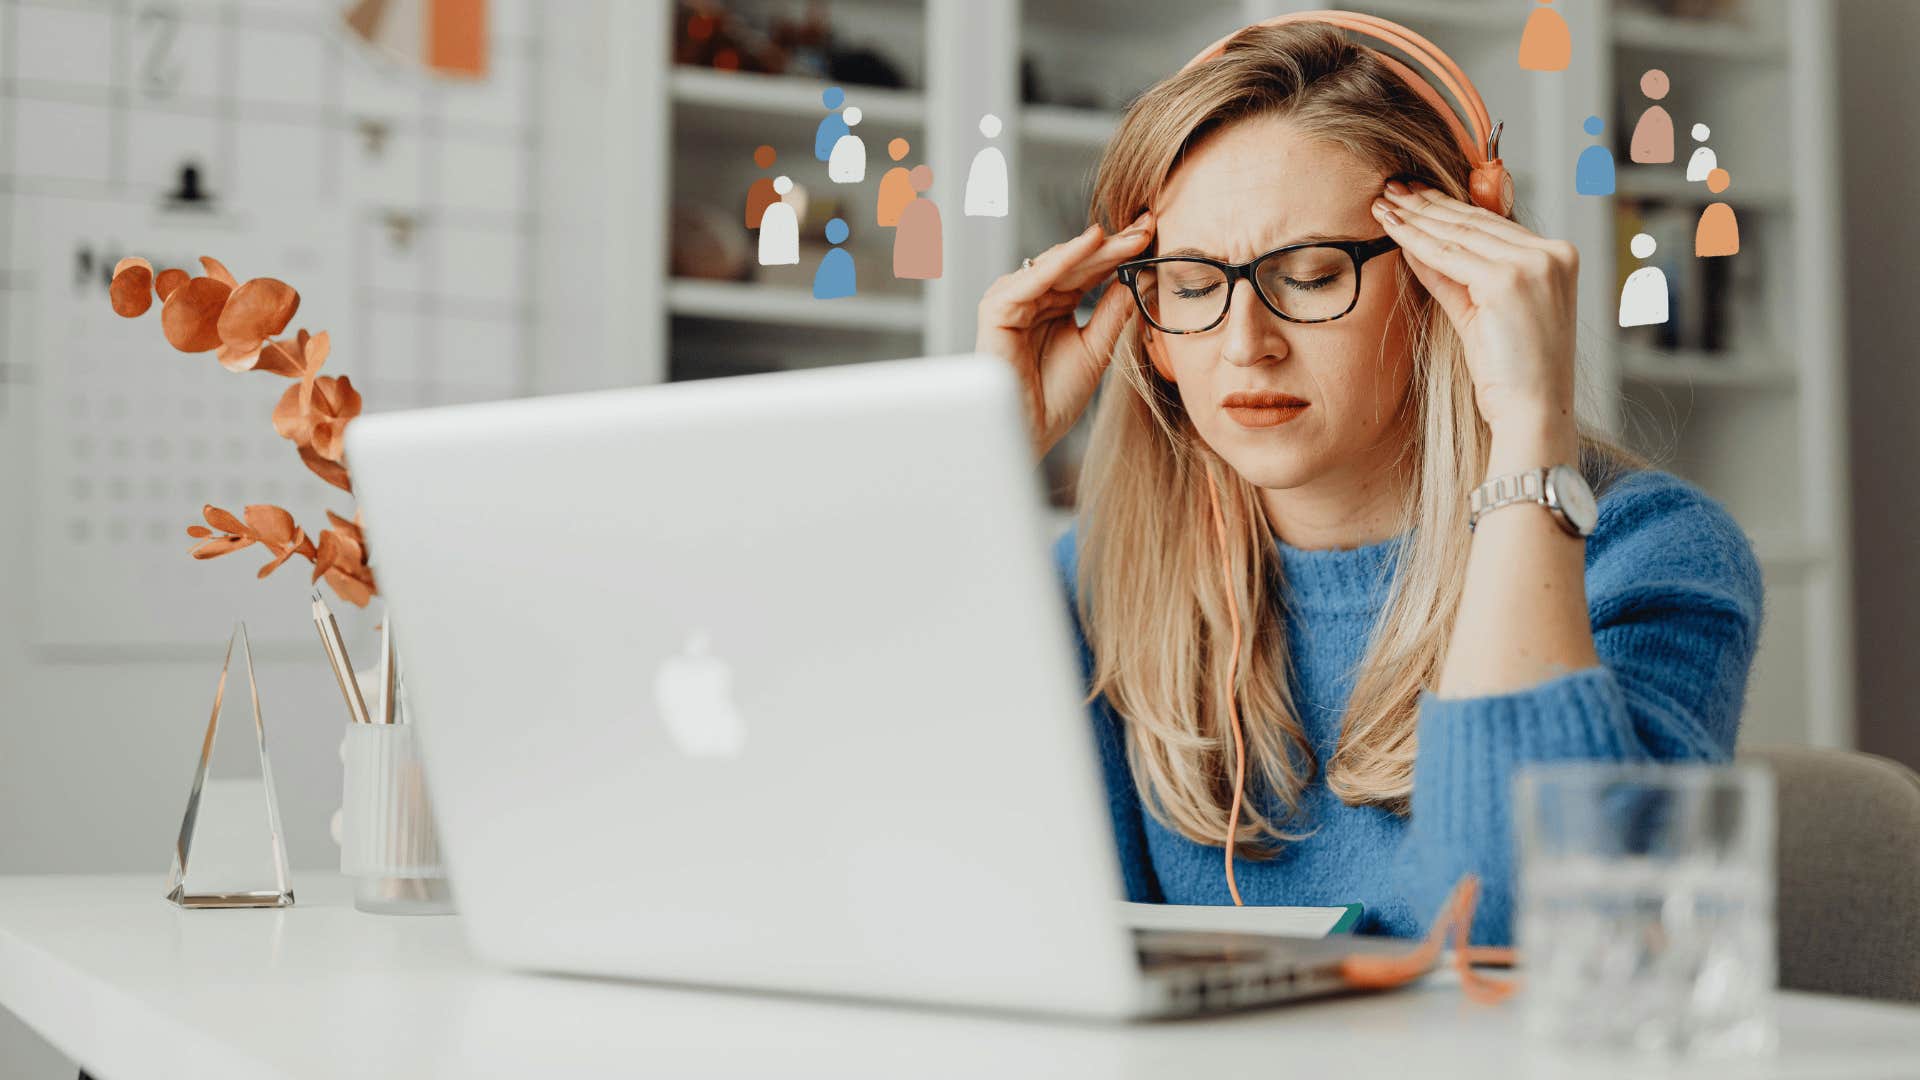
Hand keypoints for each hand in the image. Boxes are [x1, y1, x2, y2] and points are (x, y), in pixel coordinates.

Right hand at [975, 211, 1153, 458]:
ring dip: (1093, 250)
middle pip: (1076, 263)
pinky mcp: (997, 310)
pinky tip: (1089, 244)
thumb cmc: (1055, 398)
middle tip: (1146, 225)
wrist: (1030, 433)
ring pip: (1057, 264)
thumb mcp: (1096, 348)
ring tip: (1127, 237)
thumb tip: (1139, 275)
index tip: (1152, 234)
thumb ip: (1112, 312)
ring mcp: (1012, 300)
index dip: (1120, 253)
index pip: (1089, 271)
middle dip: (1112, 245)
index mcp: (1053, 304)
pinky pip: (1032, 279)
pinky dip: (1061, 261)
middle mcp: (1031, 297)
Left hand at [1371, 180, 1579, 434]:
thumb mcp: (1483, 314)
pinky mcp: (1509, 280)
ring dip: (1416, 216)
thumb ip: (1455, 277)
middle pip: (1475, 221)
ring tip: (1383, 203)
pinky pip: (1449, 254)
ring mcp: (1533, 264)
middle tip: (1391, 187)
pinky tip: (1392, 228)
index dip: (1449, 207)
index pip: (1492, 223)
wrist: (1532, 414)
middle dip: (1427, 204)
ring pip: (1459, 233)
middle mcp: (1552, 254)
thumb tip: (1418, 246)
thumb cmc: (1511, 375)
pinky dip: (1416, 240)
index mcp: (1557, 257)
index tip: (1416, 195)